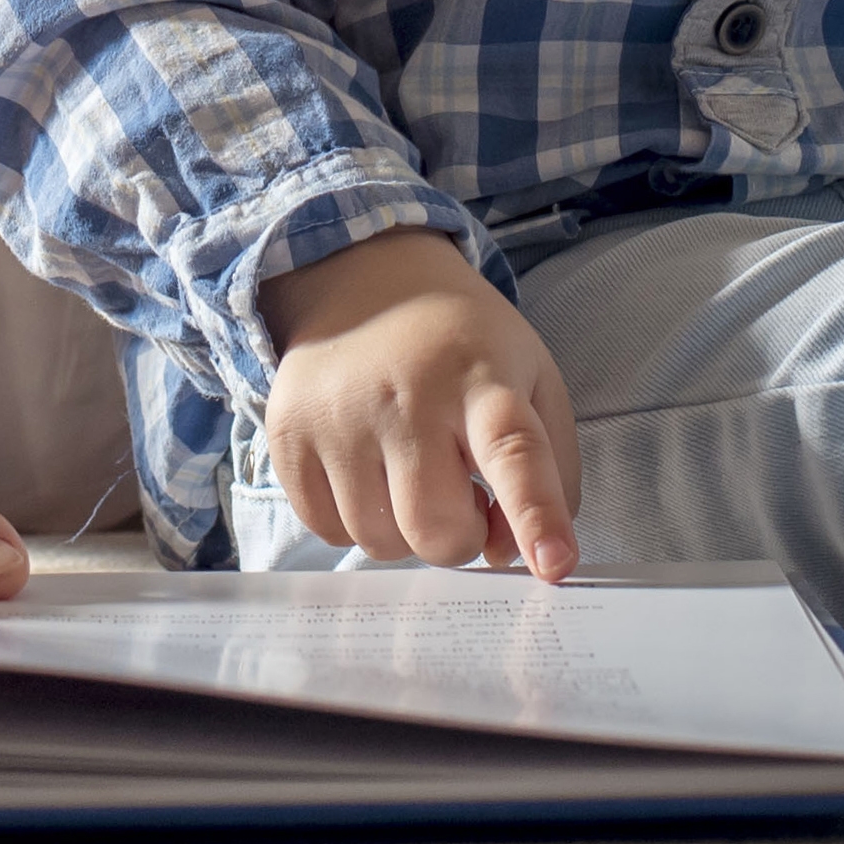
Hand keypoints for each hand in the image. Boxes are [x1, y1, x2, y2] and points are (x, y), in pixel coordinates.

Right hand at [257, 229, 582, 580]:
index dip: (536, 516)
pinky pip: (326, 530)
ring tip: (412, 473)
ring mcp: (339, 416)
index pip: (514, 453)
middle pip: (437, 528)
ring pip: (380, 541)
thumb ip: (549, 471)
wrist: (365, 280)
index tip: (553, 564)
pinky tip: (368, 472)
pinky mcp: (289, 433)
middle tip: (463, 497)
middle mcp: (406, 396)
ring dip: (406, 530)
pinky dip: (356, 520)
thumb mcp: (533, 379)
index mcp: (482, 380)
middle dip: (460, 536)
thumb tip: (509, 553)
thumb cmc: (463, 345)